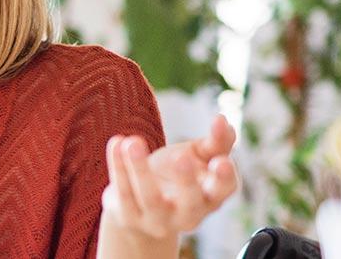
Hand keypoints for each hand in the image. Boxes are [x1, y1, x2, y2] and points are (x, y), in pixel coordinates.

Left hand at [101, 114, 239, 247]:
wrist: (140, 204)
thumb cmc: (176, 175)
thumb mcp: (198, 158)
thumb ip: (214, 142)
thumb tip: (223, 121)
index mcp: (211, 197)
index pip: (224, 190)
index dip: (224, 177)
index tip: (221, 160)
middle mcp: (188, 214)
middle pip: (190, 202)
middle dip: (186, 180)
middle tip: (181, 156)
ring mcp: (158, 220)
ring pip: (150, 197)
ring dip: (141, 169)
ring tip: (133, 142)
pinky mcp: (130, 217)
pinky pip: (123, 192)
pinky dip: (119, 166)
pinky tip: (117, 142)